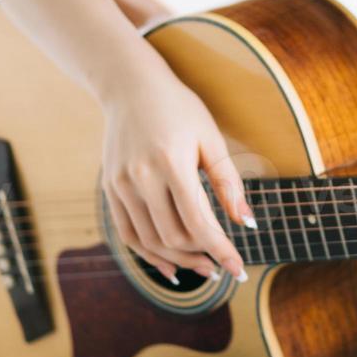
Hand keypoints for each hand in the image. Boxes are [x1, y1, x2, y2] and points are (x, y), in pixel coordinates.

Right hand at [100, 71, 252, 285]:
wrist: (130, 86)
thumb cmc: (179, 109)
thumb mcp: (210, 138)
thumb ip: (228, 183)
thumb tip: (247, 223)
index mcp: (171, 162)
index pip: (198, 222)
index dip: (220, 249)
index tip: (238, 269)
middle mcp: (141, 177)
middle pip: (173, 236)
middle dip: (201, 256)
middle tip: (222, 265)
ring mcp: (120, 185)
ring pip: (149, 241)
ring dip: (178, 260)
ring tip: (202, 267)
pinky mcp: (109, 188)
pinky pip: (128, 233)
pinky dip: (149, 254)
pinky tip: (170, 265)